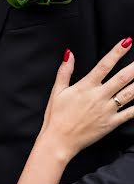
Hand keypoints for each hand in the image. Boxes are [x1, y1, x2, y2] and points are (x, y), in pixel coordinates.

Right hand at [41, 39, 133, 161]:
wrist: (59, 141)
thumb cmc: (56, 116)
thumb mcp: (57, 91)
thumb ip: (65, 71)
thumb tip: (69, 54)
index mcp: (86, 86)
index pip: (105, 65)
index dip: (117, 52)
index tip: (127, 42)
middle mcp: (99, 96)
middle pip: (123, 78)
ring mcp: (107, 110)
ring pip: (129, 94)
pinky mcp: (111, 123)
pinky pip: (130, 114)